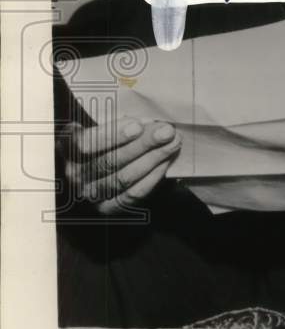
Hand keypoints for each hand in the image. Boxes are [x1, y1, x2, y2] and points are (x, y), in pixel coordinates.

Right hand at [63, 118, 181, 214]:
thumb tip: (149, 121)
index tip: (138, 125)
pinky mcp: (107, 208)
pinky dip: (152, 177)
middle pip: (109, 161)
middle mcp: (75, 173)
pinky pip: (132, 194)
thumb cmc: (106, 136)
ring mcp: (90, 193)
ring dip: (152, 159)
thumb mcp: (103, 122)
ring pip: (122, 178)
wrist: (104, 162)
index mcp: (68, 147)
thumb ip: (119, 121)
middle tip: (167, 131)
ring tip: (173, 143)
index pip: (84, 144)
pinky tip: (166, 162)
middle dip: (142, 145)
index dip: (112, 135)